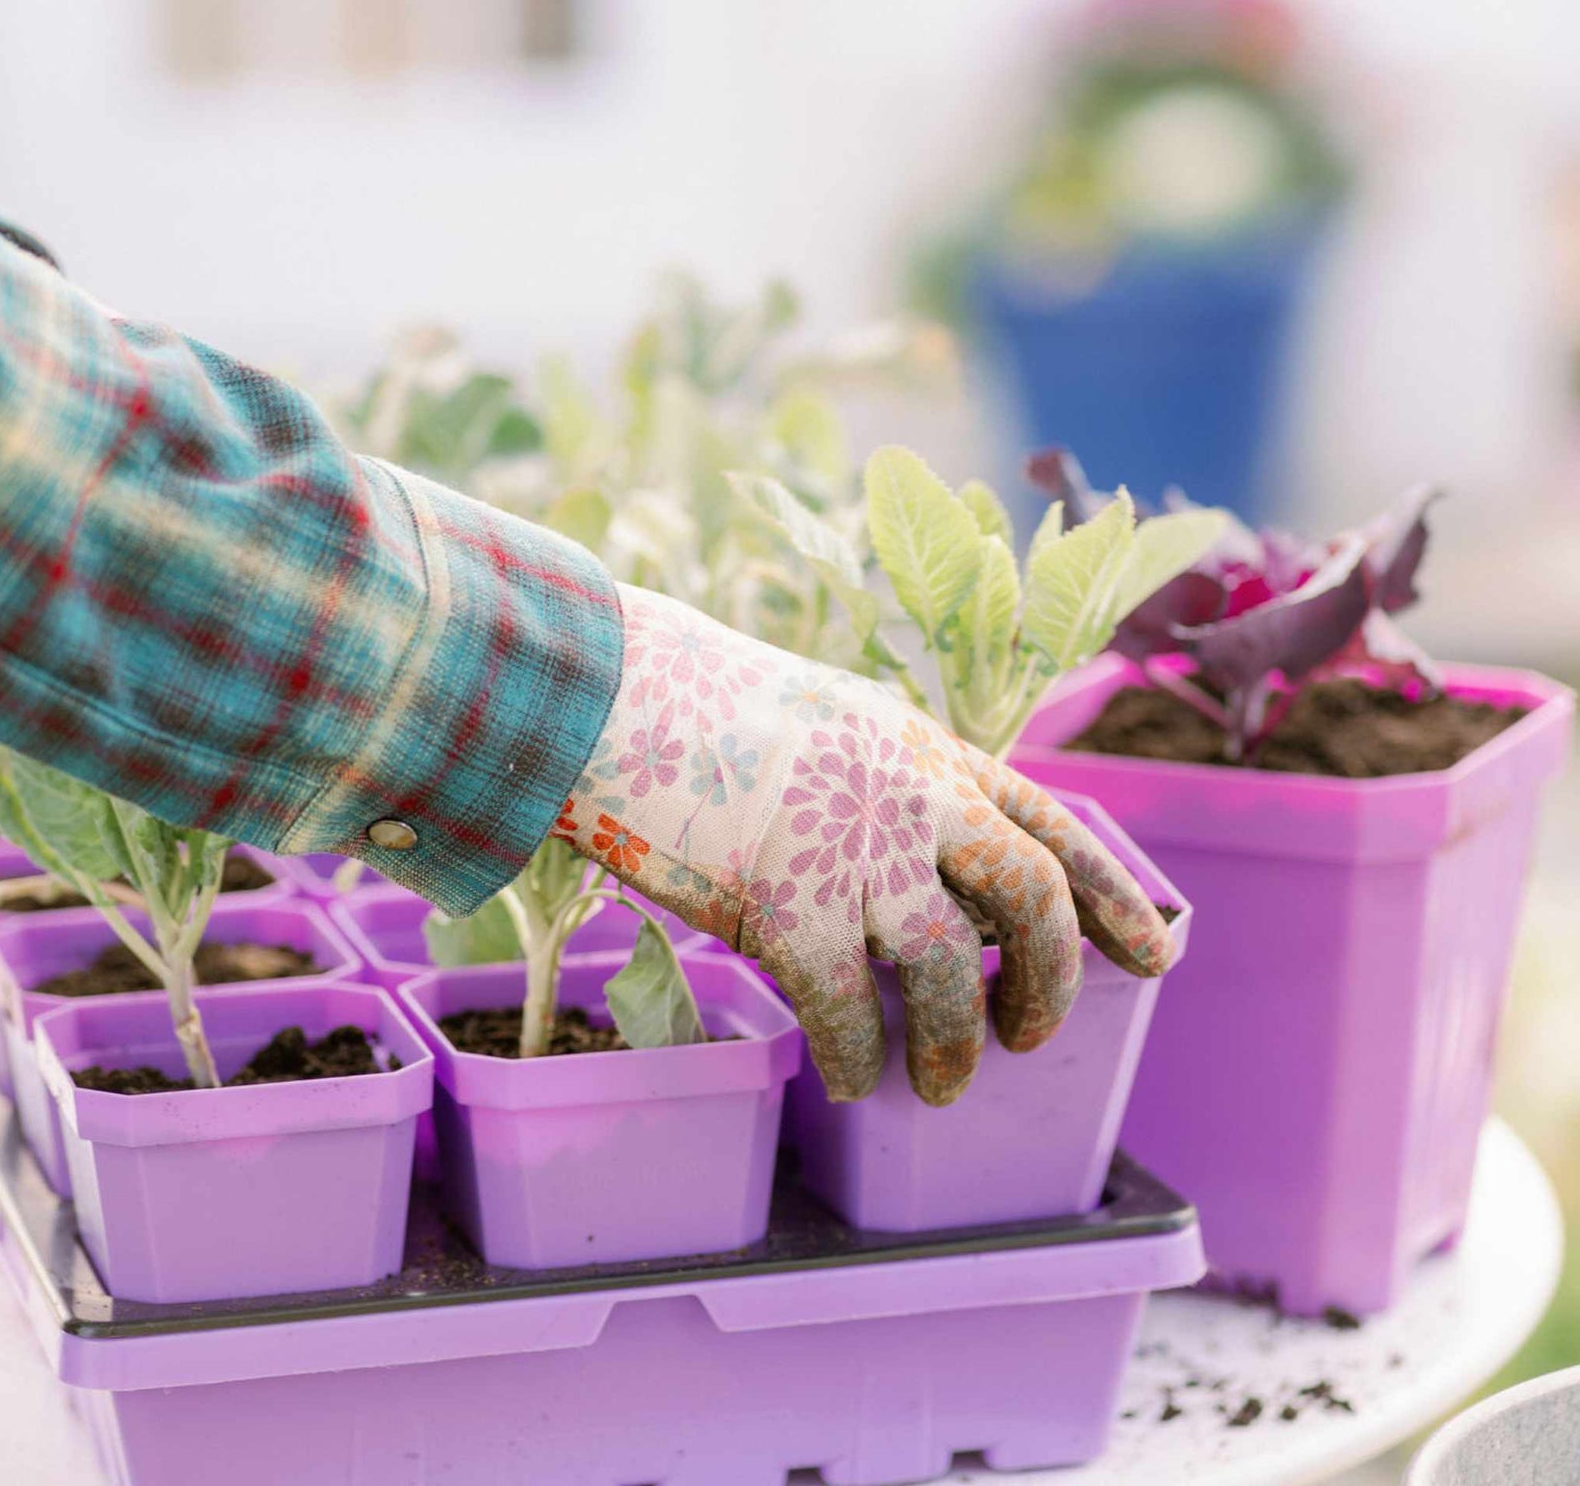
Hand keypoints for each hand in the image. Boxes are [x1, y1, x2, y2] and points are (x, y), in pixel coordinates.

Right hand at [558, 586, 1172, 1104]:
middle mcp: (917, 799)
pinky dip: (860, 1060)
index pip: (1056, 828)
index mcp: (935, 753)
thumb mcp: (849, 730)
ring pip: (954, 970)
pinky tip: (851, 1081)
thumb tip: (945, 891)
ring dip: (958, 1045)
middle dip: (1050, 984)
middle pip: (1033, 902)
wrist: (626, 694)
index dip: (1115, 897)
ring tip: (944, 1085)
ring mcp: (859, 853)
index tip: (1154, 954)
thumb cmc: (724, 718)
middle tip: (1032, 1035)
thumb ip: (907, 795)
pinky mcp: (791, 909)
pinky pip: (852, 1014)